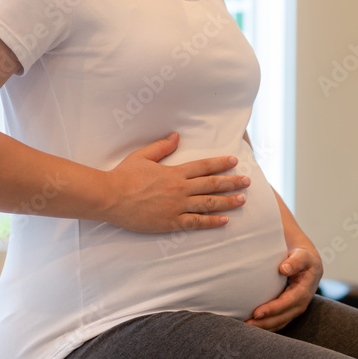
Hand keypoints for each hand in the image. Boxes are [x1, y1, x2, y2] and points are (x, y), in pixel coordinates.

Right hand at [101, 132, 249, 232]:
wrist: (109, 197)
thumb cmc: (123, 176)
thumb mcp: (142, 156)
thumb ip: (162, 147)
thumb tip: (177, 136)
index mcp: (174, 172)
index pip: (203, 166)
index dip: (221, 164)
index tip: (235, 162)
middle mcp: (180, 189)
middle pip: (212, 184)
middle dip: (232, 182)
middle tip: (248, 181)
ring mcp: (177, 206)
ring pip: (208, 204)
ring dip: (228, 201)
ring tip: (243, 200)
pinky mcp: (171, 222)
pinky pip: (196, 222)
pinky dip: (212, 221)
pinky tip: (225, 220)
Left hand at [245, 247, 323, 331]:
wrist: (309, 266)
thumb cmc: (303, 260)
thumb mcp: (303, 256)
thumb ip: (296, 261)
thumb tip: (284, 268)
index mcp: (303, 292)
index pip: (287, 303)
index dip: (272, 309)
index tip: (257, 312)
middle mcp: (300, 304)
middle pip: (282, 318)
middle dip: (265, 323)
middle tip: (247, 323)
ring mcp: (294, 310)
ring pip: (279, 323)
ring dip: (263, 327)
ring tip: (246, 327)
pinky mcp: (288, 312)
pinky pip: (277, 323)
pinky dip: (265, 326)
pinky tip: (253, 325)